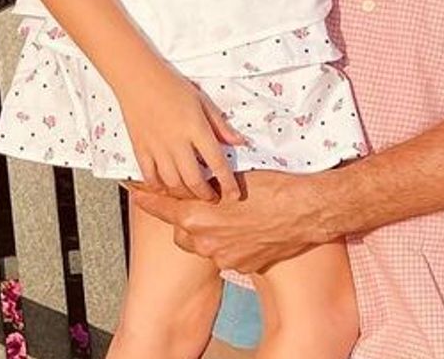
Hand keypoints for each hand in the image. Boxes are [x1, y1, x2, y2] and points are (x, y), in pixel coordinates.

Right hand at [114, 65, 243, 201]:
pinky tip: (168, 189)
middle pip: (193, 179)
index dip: (227, 182)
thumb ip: (221, 125)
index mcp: (196, 129)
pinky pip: (150, 177)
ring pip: (172, 183)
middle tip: (213, 199)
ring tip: (193, 195)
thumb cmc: (173, 86)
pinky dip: (160, 187)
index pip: (216, 162)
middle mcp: (176, 142)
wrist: (138, 79)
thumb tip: (239, 142)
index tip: (234, 195)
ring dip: (185, 194)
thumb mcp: (203, 102)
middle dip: (206, 194)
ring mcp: (156, 148)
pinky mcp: (140, 149)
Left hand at [128, 171, 329, 272]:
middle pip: (182, 231)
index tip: (135, 192)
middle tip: (207, 205)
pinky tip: (254, 230)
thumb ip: (207, 182)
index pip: (160, 207)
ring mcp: (223, 256)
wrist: (309, 211)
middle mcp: (204, 240)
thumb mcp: (235, 176)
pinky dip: (236, 244)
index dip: (146, 198)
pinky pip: (229, 255)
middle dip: (189, 219)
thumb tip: (194, 176)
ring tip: (239, 217)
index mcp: (197, 215)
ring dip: (215, 233)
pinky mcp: (243, 266)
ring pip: (207, 244)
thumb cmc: (276, 187)